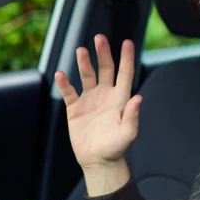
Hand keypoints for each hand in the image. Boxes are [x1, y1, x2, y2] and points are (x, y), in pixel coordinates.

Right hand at [55, 35, 141, 173]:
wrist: (98, 161)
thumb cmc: (116, 147)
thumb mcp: (127, 133)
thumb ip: (132, 116)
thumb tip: (138, 97)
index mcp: (120, 98)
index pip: (125, 73)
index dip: (126, 58)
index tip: (127, 42)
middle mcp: (105, 95)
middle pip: (105, 69)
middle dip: (103, 53)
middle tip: (99, 38)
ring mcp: (90, 100)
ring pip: (87, 76)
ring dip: (84, 63)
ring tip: (81, 51)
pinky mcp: (75, 108)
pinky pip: (69, 92)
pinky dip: (65, 84)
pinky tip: (61, 74)